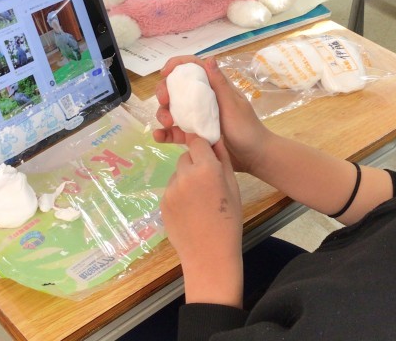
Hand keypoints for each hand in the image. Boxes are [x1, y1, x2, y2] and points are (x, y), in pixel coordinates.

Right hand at [154, 56, 270, 173]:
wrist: (253, 157)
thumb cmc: (247, 128)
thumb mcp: (233, 105)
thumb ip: (220, 84)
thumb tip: (209, 57)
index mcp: (213, 87)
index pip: (193, 68)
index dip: (177, 65)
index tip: (164, 73)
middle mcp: (202, 100)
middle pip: (176, 88)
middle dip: (164, 91)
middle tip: (164, 101)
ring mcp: (196, 118)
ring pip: (172, 110)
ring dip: (163, 113)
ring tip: (167, 122)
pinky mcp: (193, 135)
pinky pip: (174, 132)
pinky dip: (164, 133)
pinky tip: (158, 136)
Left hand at [160, 136, 242, 306]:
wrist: (209, 255)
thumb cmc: (229, 221)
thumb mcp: (233, 187)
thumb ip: (223, 160)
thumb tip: (216, 139)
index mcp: (206, 169)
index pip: (198, 142)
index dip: (204, 148)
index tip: (209, 156)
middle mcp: (185, 175)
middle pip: (186, 157)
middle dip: (195, 164)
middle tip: (208, 183)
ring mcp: (170, 190)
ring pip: (178, 173)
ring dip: (186, 179)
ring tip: (199, 201)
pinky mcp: (162, 202)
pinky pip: (172, 189)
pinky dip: (180, 194)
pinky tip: (190, 211)